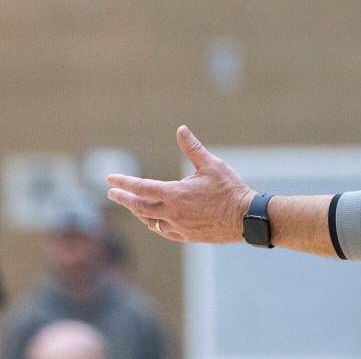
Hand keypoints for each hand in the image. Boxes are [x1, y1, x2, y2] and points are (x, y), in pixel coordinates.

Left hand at [106, 125, 254, 243]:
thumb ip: (193, 148)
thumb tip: (181, 129)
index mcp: (175, 194)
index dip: (124, 182)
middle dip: (124, 199)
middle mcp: (172, 213)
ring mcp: (178, 227)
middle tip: (112, 194)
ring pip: (149, 221)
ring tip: (132, 205)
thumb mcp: (212, 165)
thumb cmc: (230, 189)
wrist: (245, 218)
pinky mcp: (186, 236)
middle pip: (139, 207)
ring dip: (138, 212)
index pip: (141, 187)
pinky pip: (163, 231)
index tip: (109, 179)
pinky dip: (154, 224)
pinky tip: (154, 222)